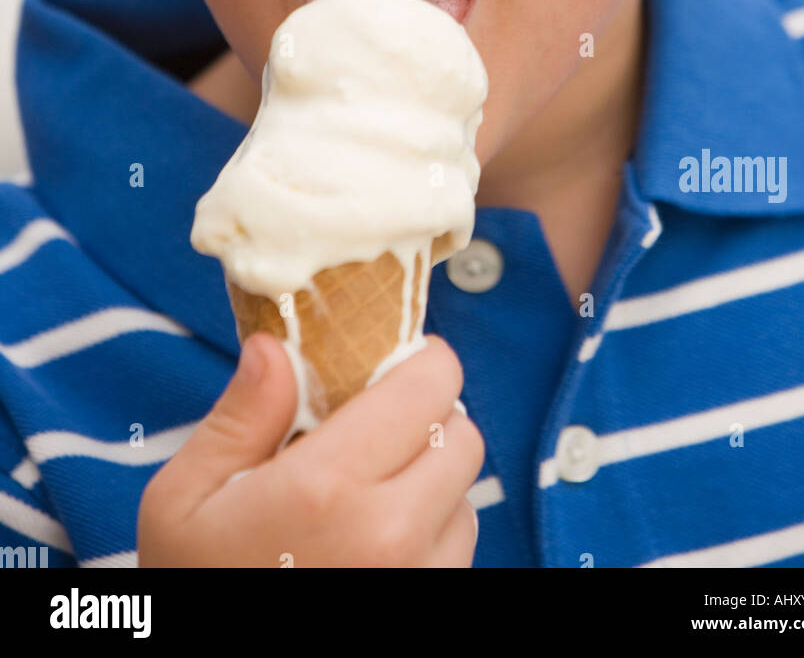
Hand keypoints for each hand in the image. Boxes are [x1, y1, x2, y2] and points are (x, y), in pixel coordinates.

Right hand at [137, 332, 483, 566]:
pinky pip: (458, 551)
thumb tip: (277, 345)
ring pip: (466, 495)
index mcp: (327, 489)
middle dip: (427, 418)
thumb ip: (240, 416)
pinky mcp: (428, 612)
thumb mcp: (183, 501)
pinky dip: (431, 534)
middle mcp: (389, 535)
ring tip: (368, 494)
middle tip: (376, 428)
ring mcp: (417, 583)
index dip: (417, 362)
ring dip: (432, 480)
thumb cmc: (192, 585)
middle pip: (462, 436)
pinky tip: (375, 542)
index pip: (429, 386)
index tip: (390, 365)